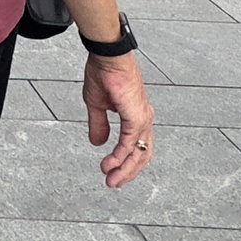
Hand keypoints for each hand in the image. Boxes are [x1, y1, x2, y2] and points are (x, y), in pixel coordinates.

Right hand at [82, 55, 154, 186]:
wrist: (106, 58)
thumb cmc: (104, 73)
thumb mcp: (97, 105)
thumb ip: (99, 125)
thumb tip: (98, 143)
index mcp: (136, 115)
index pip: (138, 147)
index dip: (126, 163)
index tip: (112, 173)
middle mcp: (143, 119)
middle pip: (142, 155)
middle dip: (128, 172)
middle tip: (113, 183)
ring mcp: (142, 118)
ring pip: (138, 153)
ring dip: (124, 169)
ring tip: (110, 179)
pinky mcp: (136, 116)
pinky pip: (130, 143)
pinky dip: (120, 156)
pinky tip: (110, 164)